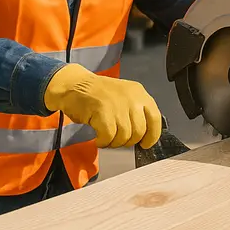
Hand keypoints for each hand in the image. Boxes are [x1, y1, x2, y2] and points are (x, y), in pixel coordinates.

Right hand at [43, 64, 162, 148]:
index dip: (152, 135)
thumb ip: (135, 112)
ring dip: (114, 142)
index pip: (155, 118)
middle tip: (116, 139)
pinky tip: (98, 137)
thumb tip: (141, 137)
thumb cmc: (97, 94)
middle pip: (139, 131)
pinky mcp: (103, 112)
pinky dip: (103, 141)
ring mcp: (118, 105)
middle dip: (128, 141)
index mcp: (139, 93)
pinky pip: (109, 136)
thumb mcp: (123, 96)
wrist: (74, 85)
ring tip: (105, 137)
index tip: (145, 144)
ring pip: (124, 136)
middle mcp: (132, 98)